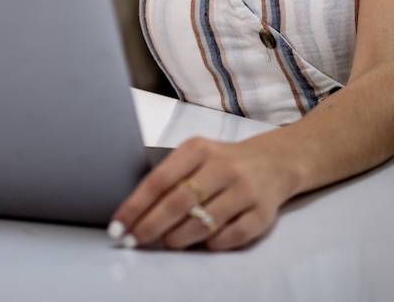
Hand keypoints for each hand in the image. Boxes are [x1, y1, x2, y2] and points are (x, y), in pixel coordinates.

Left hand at [109, 135, 299, 250]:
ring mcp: (245, 190)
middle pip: (179, 203)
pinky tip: (204, 244)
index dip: (135, 206)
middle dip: (151, 226)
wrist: (274, 161)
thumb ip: (171, 177)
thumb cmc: (222, 161)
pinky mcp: (263, 212)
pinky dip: (214, 244)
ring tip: (167, 242)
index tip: (118, 226)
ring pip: (204, 222)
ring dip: (179, 238)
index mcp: (199, 149)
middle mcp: (223, 167)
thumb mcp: (196, 156)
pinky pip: (232, 235)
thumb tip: (136, 213)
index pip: (159, 180)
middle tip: (134, 241)